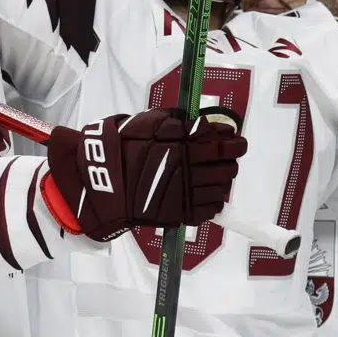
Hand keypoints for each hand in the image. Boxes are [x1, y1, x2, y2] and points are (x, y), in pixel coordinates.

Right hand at [43, 109, 247, 241]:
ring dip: (223, 181)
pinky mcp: (181, 213)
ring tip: (216, 177)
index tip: (236, 140)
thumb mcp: (148, 124)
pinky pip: (210, 209)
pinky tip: (206, 194)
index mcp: (184, 145)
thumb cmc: (123, 147)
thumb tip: (206, 125)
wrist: (101, 181)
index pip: (223, 143)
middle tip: (227, 157)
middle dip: (230, 160)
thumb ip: (178, 123)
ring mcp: (186, 193)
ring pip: (222, 189)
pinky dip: (213, 202)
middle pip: (227, 166)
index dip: (234, 142)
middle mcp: (190, 169)